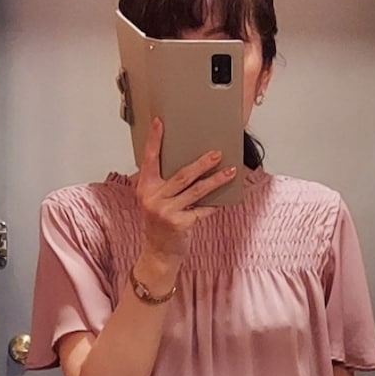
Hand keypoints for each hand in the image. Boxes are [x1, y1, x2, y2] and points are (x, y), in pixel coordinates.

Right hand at [135, 116, 236, 259]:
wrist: (159, 253)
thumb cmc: (160, 224)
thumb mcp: (155, 201)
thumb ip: (164, 185)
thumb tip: (191, 165)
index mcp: (145, 188)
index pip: (149, 159)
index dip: (154, 140)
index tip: (160, 122)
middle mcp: (153, 198)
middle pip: (182, 175)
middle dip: (202, 163)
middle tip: (217, 153)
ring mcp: (166, 211)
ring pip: (196, 191)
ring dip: (215, 180)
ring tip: (230, 171)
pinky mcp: (179, 224)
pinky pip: (202, 210)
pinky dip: (214, 204)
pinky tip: (226, 197)